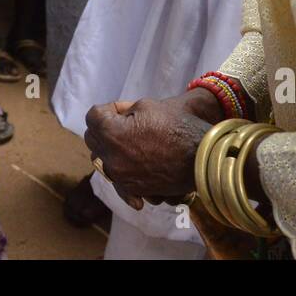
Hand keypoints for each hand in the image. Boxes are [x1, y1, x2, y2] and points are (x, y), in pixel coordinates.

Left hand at [84, 90, 220, 206]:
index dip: (108, 109)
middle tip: (125, 123)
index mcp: (112, 134)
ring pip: (103, 160)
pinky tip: (131, 165)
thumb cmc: (178, 126)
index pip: (93, 117)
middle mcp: (111, 159)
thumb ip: (125, 111)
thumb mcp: (148, 106)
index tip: (124, 109)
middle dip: (104, 128)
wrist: (203, 157)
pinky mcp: (134, 189)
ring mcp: (121, 177)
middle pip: (93, 139)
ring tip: (133, 142)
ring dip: (112, 149)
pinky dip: (122, 170)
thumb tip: (117, 118)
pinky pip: (118, 179)